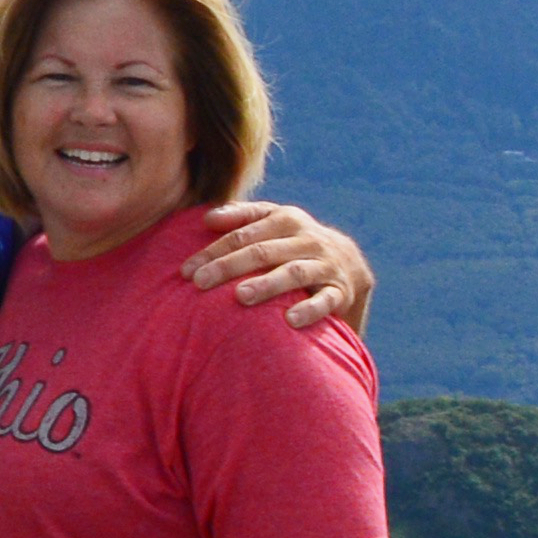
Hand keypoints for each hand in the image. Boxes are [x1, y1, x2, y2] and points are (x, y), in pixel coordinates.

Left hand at [184, 198, 371, 329]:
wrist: (351, 263)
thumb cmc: (295, 243)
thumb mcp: (273, 223)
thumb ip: (242, 217)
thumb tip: (206, 218)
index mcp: (286, 219)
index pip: (243, 234)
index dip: (213, 251)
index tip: (186, 271)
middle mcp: (307, 239)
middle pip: (262, 251)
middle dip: (229, 266)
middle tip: (200, 283)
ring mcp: (325, 265)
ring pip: (293, 273)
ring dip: (267, 284)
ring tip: (240, 296)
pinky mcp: (340, 291)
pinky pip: (325, 301)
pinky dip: (309, 310)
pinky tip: (289, 320)